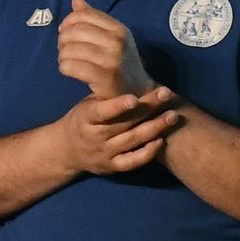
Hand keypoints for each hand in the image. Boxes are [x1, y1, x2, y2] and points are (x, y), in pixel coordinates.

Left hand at [56, 0, 154, 101]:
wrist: (137, 90)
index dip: (69, 20)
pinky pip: (71, 66)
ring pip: (71, 49)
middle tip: (63, 47)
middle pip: (76, 31)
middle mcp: (117, 42)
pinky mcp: (103, 78)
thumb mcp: (112, 37)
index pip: (85, 15)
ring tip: (65, 59)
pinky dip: (64, 67)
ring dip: (62, 54)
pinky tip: (67, 69)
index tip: (64, 30)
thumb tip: (76, 0)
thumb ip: (93, 18)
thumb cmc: (121, 61)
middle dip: (63, 38)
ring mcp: (111, 60)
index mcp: (119, 29)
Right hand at [57, 85, 176, 180]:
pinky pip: (132, 161)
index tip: (134, 97)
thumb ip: (106, 97)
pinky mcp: (112, 167)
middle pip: (124, 123)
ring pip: (132, 141)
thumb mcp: (87, 105)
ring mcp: (104, 153)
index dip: (117, 105)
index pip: (102, 112)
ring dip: (154, 128)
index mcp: (86, 118)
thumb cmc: (82, 120)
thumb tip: (130, 73)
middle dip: (147, 108)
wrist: (66, 151)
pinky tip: (161, 140)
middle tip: (166, 94)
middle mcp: (95, 137)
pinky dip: (147, 153)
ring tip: (173, 116)